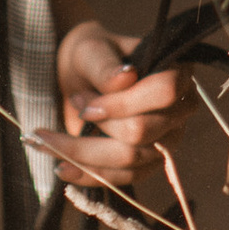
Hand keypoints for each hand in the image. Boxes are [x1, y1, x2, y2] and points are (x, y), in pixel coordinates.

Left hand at [36, 19, 192, 196]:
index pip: (165, 91)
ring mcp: (166, 141)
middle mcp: (180, 110)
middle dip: (99, 124)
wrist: (81, 77)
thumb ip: (105, 65)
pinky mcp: (148, 164)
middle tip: (74, 101)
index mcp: (177, 73)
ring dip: (84, 153)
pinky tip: (61, 167)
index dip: (124, 102)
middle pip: (143, 131)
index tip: (85, 101)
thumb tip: (124, 79)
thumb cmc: (92, 57)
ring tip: (49, 140)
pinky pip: (121, 179)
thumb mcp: (90, 51)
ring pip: (129, 160)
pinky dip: (88, 175)